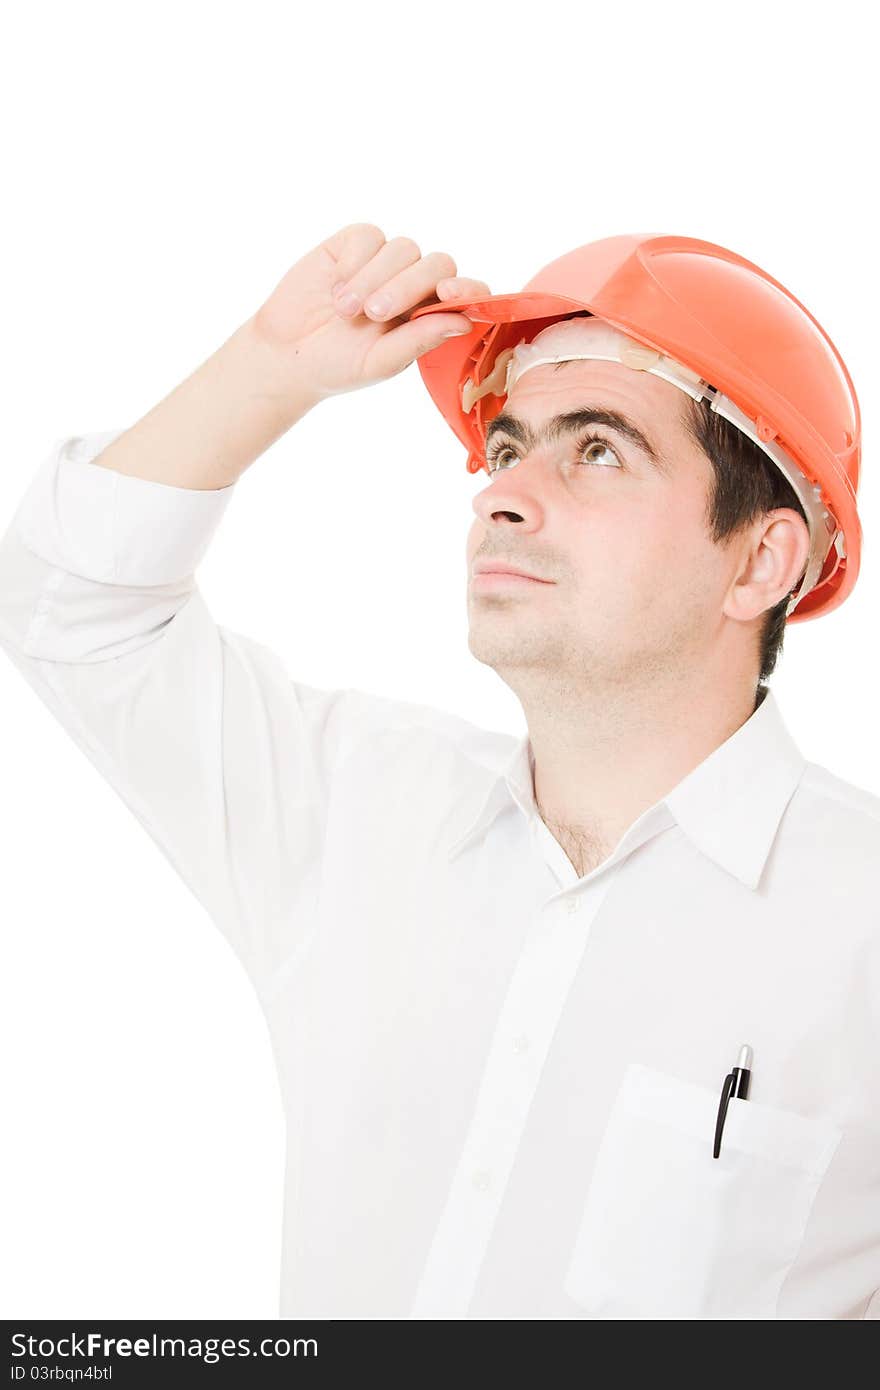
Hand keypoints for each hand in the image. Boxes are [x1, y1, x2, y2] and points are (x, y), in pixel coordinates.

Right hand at [251, 223, 489, 402]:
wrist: (287, 354)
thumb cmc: (338, 365)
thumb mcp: (380, 362)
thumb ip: (420, 339)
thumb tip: (464, 320)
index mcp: (428, 316)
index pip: (465, 293)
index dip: (466, 288)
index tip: (448, 295)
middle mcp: (413, 285)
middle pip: (436, 264)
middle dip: (408, 286)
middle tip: (375, 314)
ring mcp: (385, 262)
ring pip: (403, 248)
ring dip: (375, 278)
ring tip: (345, 310)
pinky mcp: (354, 244)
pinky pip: (369, 236)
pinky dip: (355, 261)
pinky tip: (336, 286)